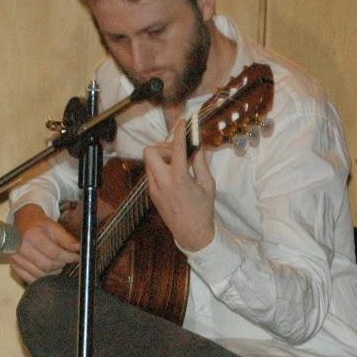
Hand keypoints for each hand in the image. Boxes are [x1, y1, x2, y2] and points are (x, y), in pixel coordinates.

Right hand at [9, 205, 79, 283]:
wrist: (22, 221)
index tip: (76, 257)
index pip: (54, 253)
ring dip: (52, 273)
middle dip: (61, 265)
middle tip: (67, 261)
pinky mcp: (13, 265)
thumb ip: (66, 238)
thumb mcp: (53, 225)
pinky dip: (41, 278)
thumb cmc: (37, 223)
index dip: (68, 257)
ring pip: (40, 274)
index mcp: (32, 235)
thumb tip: (77, 248)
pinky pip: (30, 279)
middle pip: (47, 265)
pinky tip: (47, 272)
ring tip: (58, 265)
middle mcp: (21, 248)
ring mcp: (16, 258)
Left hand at [143, 122, 215, 251]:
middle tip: (178, 152)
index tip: (182, 122)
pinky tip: (174, 175)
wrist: (191, 233)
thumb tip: (197, 145)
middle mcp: (162, 182)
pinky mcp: (151, 193)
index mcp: (179, 178)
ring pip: (149, 161)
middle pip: (150, 151)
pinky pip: (151, 172)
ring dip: (161, 157)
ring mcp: (153, 188)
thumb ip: (200, 163)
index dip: (179, 132)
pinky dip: (161, 168)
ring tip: (178, 164)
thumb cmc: (203, 210)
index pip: (176, 148)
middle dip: (163, 146)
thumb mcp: (208, 184)